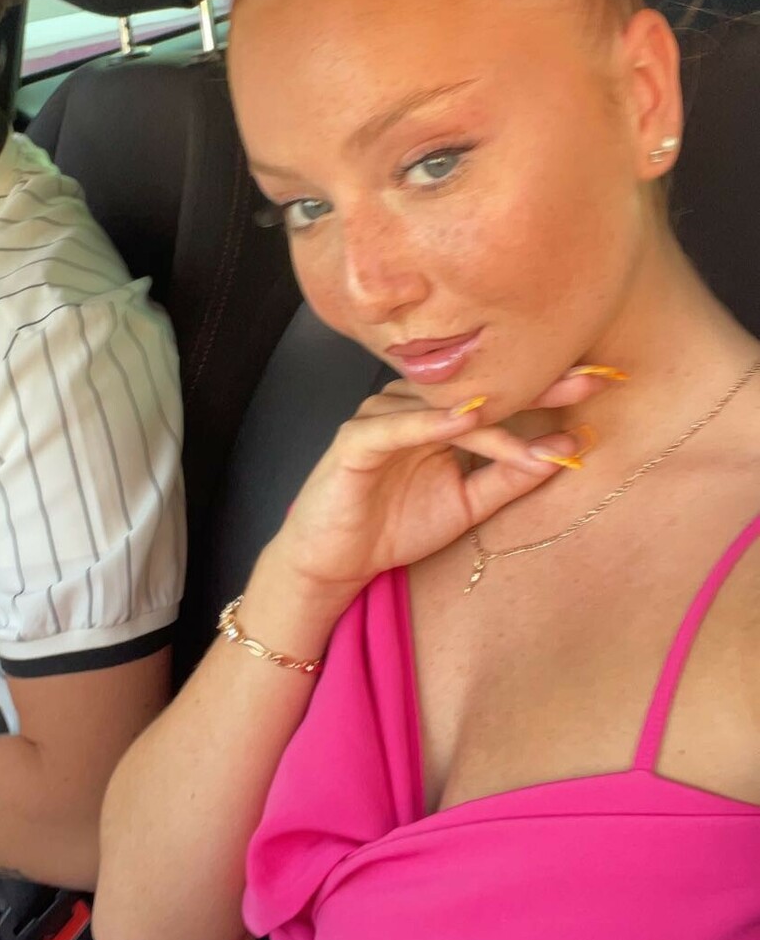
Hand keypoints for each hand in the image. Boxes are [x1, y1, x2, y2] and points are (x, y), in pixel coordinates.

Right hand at [272, 368, 612, 609]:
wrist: (334, 560)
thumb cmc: (395, 525)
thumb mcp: (468, 504)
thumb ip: (510, 477)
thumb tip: (565, 452)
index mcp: (443, 416)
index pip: (504, 395)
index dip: (551, 387)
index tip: (604, 380)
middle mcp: (415, 405)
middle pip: (482, 389)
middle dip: (537, 385)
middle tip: (591, 378)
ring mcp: (384, 417)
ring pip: (446, 409)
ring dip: (495, 419)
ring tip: (538, 424)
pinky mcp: (356, 440)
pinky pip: (398, 426)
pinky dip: (431, 422)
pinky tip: (467, 419)